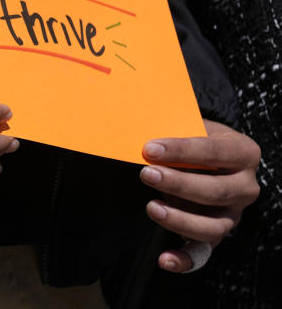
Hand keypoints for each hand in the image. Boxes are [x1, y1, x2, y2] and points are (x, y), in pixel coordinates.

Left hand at [140, 119, 260, 271]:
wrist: (209, 154)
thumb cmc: (195, 136)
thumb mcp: (191, 124)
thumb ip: (173, 127)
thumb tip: (137, 130)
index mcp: (243, 152)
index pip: (215, 151)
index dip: (182, 150)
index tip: (150, 148)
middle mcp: (245, 186)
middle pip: (216, 191)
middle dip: (179, 184)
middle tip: (147, 174)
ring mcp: (233, 213)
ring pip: (213, 226)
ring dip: (181, 220)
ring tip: (152, 207)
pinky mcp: (216, 233)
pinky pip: (203, 253)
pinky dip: (185, 260)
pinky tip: (164, 259)